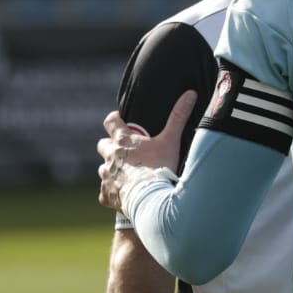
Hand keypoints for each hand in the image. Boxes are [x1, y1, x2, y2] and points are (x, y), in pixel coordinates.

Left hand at [97, 91, 196, 211]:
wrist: (152, 199)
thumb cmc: (160, 168)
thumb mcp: (171, 140)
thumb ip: (179, 116)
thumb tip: (190, 93)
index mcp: (123, 141)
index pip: (110, 121)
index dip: (115, 119)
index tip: (121, 120)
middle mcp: (110, 157)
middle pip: (102, 145)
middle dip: (111, 146)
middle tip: (125, 151)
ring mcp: (107, 177)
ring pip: (103, 169)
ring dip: (112, 170)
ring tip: (127, 175)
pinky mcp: (107, 195)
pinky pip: (105, 193)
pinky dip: (112, 193)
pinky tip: (123, 196)